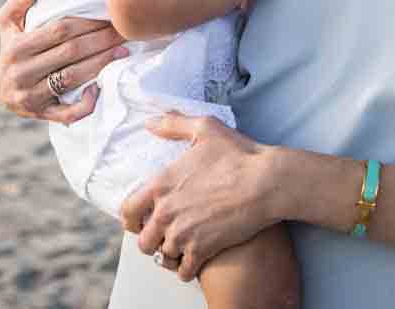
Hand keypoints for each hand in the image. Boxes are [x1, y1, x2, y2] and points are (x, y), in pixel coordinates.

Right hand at [0, 0, 127, 122]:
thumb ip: (19, 1)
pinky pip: (67, 113)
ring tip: (122, 52)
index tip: (108, 17)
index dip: (87, 23)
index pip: (59, 31)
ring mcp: (31, 96)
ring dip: (101, 64)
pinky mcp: (41, 115)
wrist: (2, 91)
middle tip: (122, 32)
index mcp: (16, 48)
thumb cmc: (12, 50)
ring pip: (73, 78)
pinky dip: (86, 104)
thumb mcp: (8, 24)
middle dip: (101, 40)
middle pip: (70, 52)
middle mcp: (21, 73)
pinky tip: (100, 88)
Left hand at [120, 113, 279, 281]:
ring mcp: (183, 233)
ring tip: (181, 247)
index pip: (128, 211)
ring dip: (171, 254)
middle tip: (165, 236)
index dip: (132, 219)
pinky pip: (184, 271)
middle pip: (144, 241)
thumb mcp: (204, 129)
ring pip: (163, 257)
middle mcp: (166, 212)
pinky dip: (187, 270)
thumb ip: (173, 124)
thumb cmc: (238, 154)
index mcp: (160, 184)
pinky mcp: (203, 249)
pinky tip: (195, 261)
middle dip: (152, 240)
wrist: (266, 182)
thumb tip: (150, 122)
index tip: (141, 221)